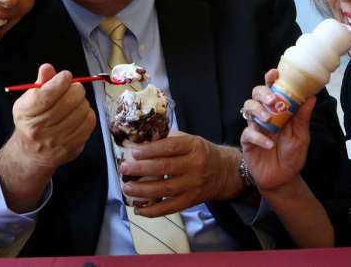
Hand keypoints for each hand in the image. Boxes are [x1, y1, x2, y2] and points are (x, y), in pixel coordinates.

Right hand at [0, 64, 96, 210]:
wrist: (32, 154)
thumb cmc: (32, 121)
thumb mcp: (29, 101)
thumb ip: (40, 83)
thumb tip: (47, 67)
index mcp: (26, 113)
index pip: (47, 94)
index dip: (60, 81)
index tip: (65, 76)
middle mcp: (40, 129)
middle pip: (68, 102)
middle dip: (75, 89)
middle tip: (74, 87)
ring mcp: (57, 140)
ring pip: (81, 111)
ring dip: (82, 101)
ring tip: (76, 101)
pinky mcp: (72, 147)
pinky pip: (89, 123)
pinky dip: (88, 113)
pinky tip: (80, 113)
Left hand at [120, 132, 243, 216]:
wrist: (225, 172)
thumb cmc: (202, 153)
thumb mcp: (190, 140)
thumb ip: (169, 140)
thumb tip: (140, 143)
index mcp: (193, 146)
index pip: (169, 147)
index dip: (150, 150)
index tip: (133, 152)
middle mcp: (194, 165)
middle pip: (165, 168)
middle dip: (141, 169)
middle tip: (124, 169)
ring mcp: (193, 185)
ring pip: (165, 189)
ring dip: (142, 190)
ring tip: (127, 188)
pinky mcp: (191, 201)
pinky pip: (170, 207)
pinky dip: (152, 210)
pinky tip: (138, 208)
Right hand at [240, 69, 315, 192]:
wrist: (283, 179)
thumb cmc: (292, 156)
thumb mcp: (301, 136)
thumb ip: (302, 117)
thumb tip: (312, 96)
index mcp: (278, 110)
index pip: (272, 89)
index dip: (271, 79)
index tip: (275, 73)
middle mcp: (264, 114)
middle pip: (256, 94)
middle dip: (263, 93)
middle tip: (273, 101)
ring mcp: (254, 126)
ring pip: (248, 107)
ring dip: (258, 111)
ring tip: (268, 121)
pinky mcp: (247, 141)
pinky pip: (248, 133)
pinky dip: (259, 137)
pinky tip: (269, 144)